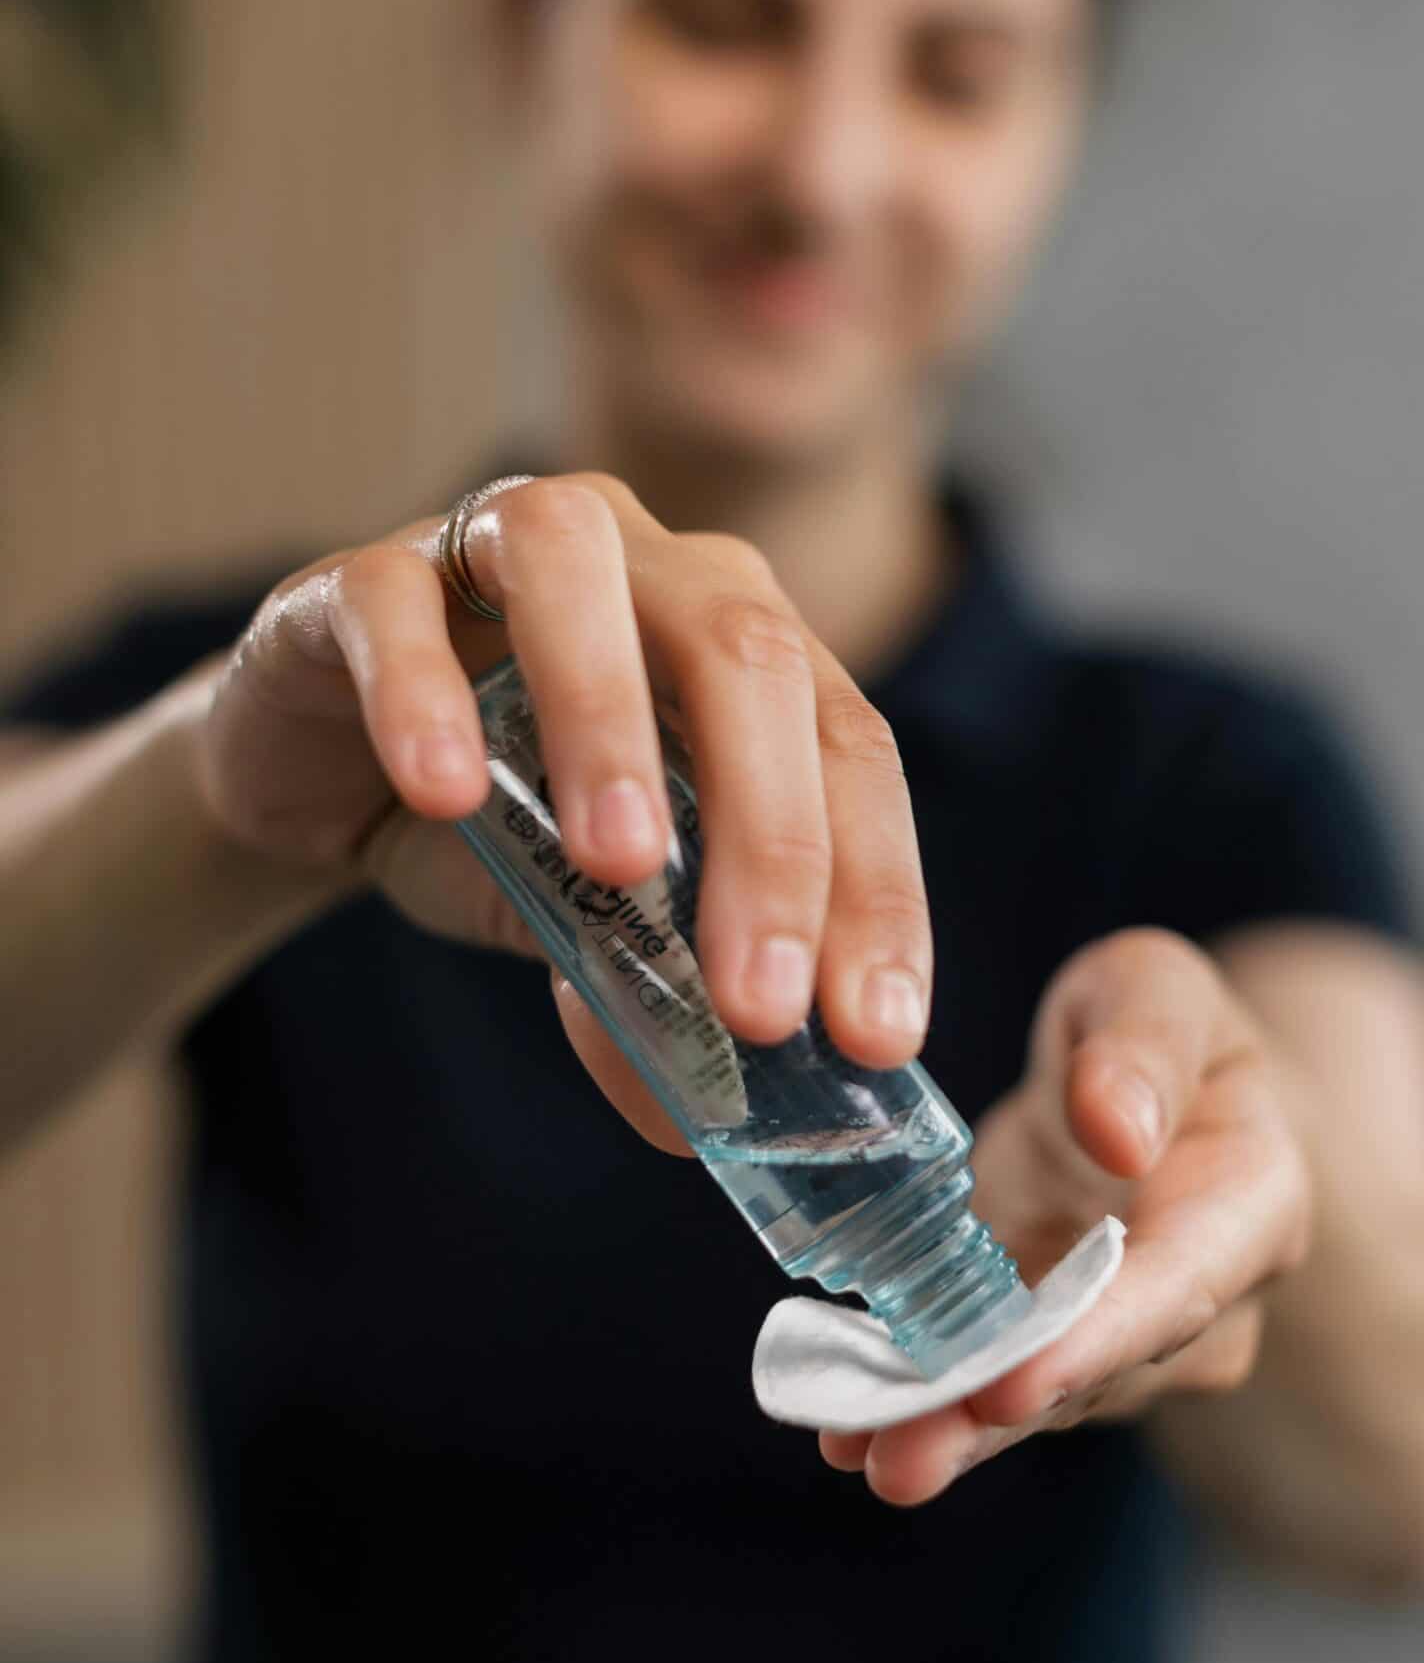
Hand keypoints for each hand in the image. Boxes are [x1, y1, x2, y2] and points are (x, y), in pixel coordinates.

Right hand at [191, 471, 932, 1071]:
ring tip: (619, 866)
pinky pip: (396, 602)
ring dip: (609, 718)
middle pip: (744, 654)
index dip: (873, 887)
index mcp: (741, 640)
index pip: (846, 744)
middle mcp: (647, 562)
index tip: (872, 1033)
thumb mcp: (579, 910)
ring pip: (580, 568)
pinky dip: (422, 692)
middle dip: (769, 835)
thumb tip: (695, 1119)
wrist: (310, 775)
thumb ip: (643, 976)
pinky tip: (444, 793)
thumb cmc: (485, 822)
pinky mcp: (358, 576)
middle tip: (757, 1001)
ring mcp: (501, 543)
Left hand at [816, 928, 1313, 1504]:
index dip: (1093, 1342)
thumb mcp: (1157, 987)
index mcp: (1252, 1200)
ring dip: (947, 1430)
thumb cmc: (1160, 1021)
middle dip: (995, 1418)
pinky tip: (843, 1435)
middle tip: (900, 1462)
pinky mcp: (1052, 1347)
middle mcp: (1205, 1300)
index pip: (1178, 1286)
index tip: (1009, 1384)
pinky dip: (923, 1406)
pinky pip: (994, 1383)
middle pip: (1100, 1372)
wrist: (1153, 1079)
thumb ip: (1147, 1045)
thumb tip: (1120, 1131)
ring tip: (853, 1452)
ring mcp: (1127, 1339)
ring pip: (1041, 1398)